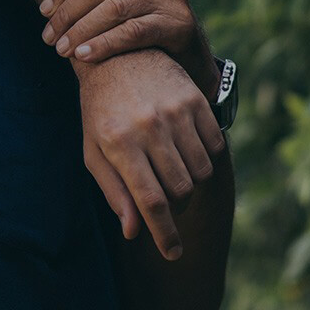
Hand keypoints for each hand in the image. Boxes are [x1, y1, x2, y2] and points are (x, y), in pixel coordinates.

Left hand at [41, 0, 218, 97]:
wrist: (192, 53)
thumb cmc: (154, 20)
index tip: (43, 11)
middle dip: (69, 12)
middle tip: (49, 37)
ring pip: (114, 8)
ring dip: (82, 30)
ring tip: (62, 50)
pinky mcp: (177, 24)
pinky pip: (132, 31)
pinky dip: (104, 43)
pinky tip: (84, 56)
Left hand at [75, 50, 225, 260]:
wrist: (117, 56)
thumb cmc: (100, 112)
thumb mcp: (94, 152)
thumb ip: (114, 192)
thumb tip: (133, 231)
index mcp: (119, 143)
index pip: (150, 201)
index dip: (164, 233)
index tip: (172, 253)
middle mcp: (149, 126)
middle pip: (179, 190)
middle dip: (175, 206)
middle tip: (165, 199)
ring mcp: (175, 111)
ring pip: (200, 172)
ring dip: (190, 183)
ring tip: (172, 171)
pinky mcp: (195, 100)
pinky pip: (214, 147)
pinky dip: (205, 159)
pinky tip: (186, 151)